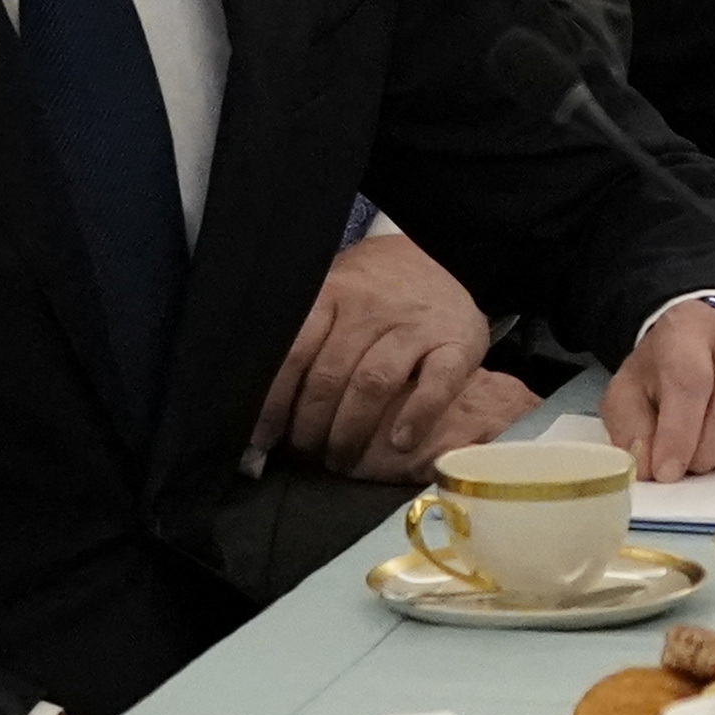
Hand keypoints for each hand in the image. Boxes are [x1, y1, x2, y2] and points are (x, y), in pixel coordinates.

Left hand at [254, 227, 503, 478]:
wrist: (442, 255)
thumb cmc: (373, 290)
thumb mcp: (333, 294)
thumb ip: (303, 335)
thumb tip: (256, 401)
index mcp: (334, 293)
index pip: (294, 353)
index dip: (274, 402)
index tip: (264, 439)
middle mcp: (372, 307)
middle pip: (331, 376)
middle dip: (311, 426)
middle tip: (307, 453)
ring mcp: (416, 325)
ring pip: (373, 383)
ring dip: (351, 430)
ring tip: (340, 459)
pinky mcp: (458, 342)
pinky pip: (436, 384)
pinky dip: (416, 416)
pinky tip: (400, 442)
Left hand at [603, 302, 714, 482]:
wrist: (700, 348)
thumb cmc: (661, 374)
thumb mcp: (628, 395)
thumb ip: (632, 431)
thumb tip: (651, 468)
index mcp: (689, 327)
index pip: (691, 383)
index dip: (679, 434)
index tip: (667, 471)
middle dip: (707, 452)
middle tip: (688, 465)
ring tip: (709, 450)